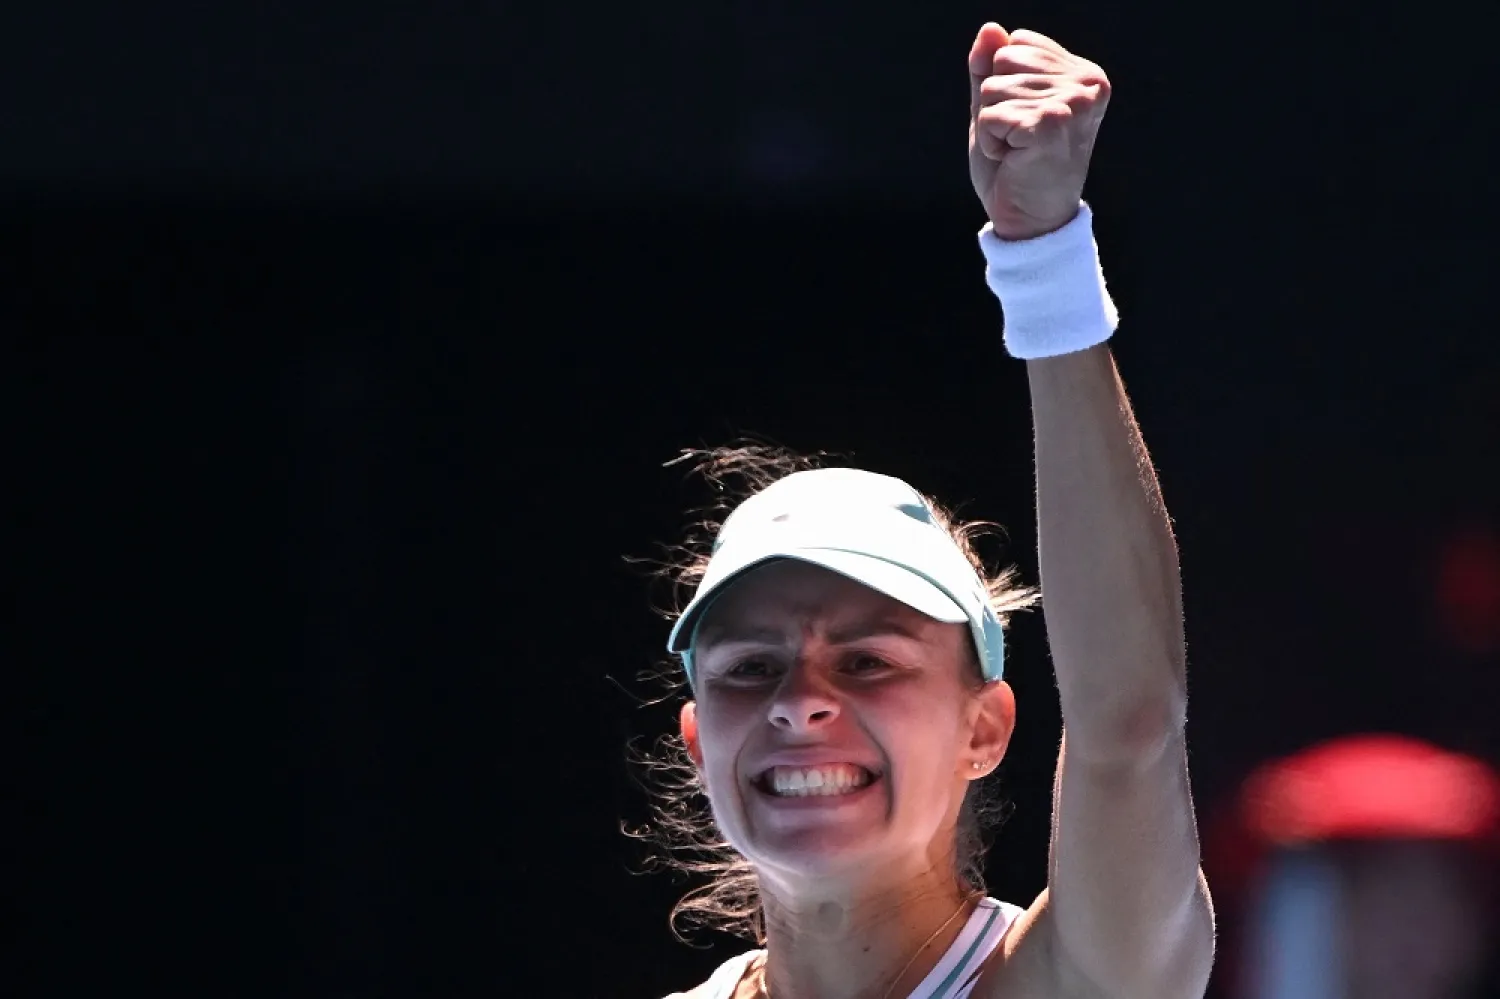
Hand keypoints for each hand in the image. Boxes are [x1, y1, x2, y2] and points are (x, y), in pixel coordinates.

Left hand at [968, 23, 1109, 240]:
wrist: (1031, 222)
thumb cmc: (1016, 167)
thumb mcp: (998, 109)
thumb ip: (991, 69)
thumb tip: (990, 29)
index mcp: (1083, 73)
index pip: (1016, 44)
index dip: (1004, 85)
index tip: (1026, 122)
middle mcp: (1087, 83)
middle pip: (1001, 62)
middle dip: (995, 104)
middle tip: (1020, 141)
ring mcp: (1073, 102)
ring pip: (993, 89)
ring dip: (993, 127)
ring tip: (1018, 152)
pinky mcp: (1052, 123)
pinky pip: (990, 115)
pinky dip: (991, 142)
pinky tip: (1014, 160)